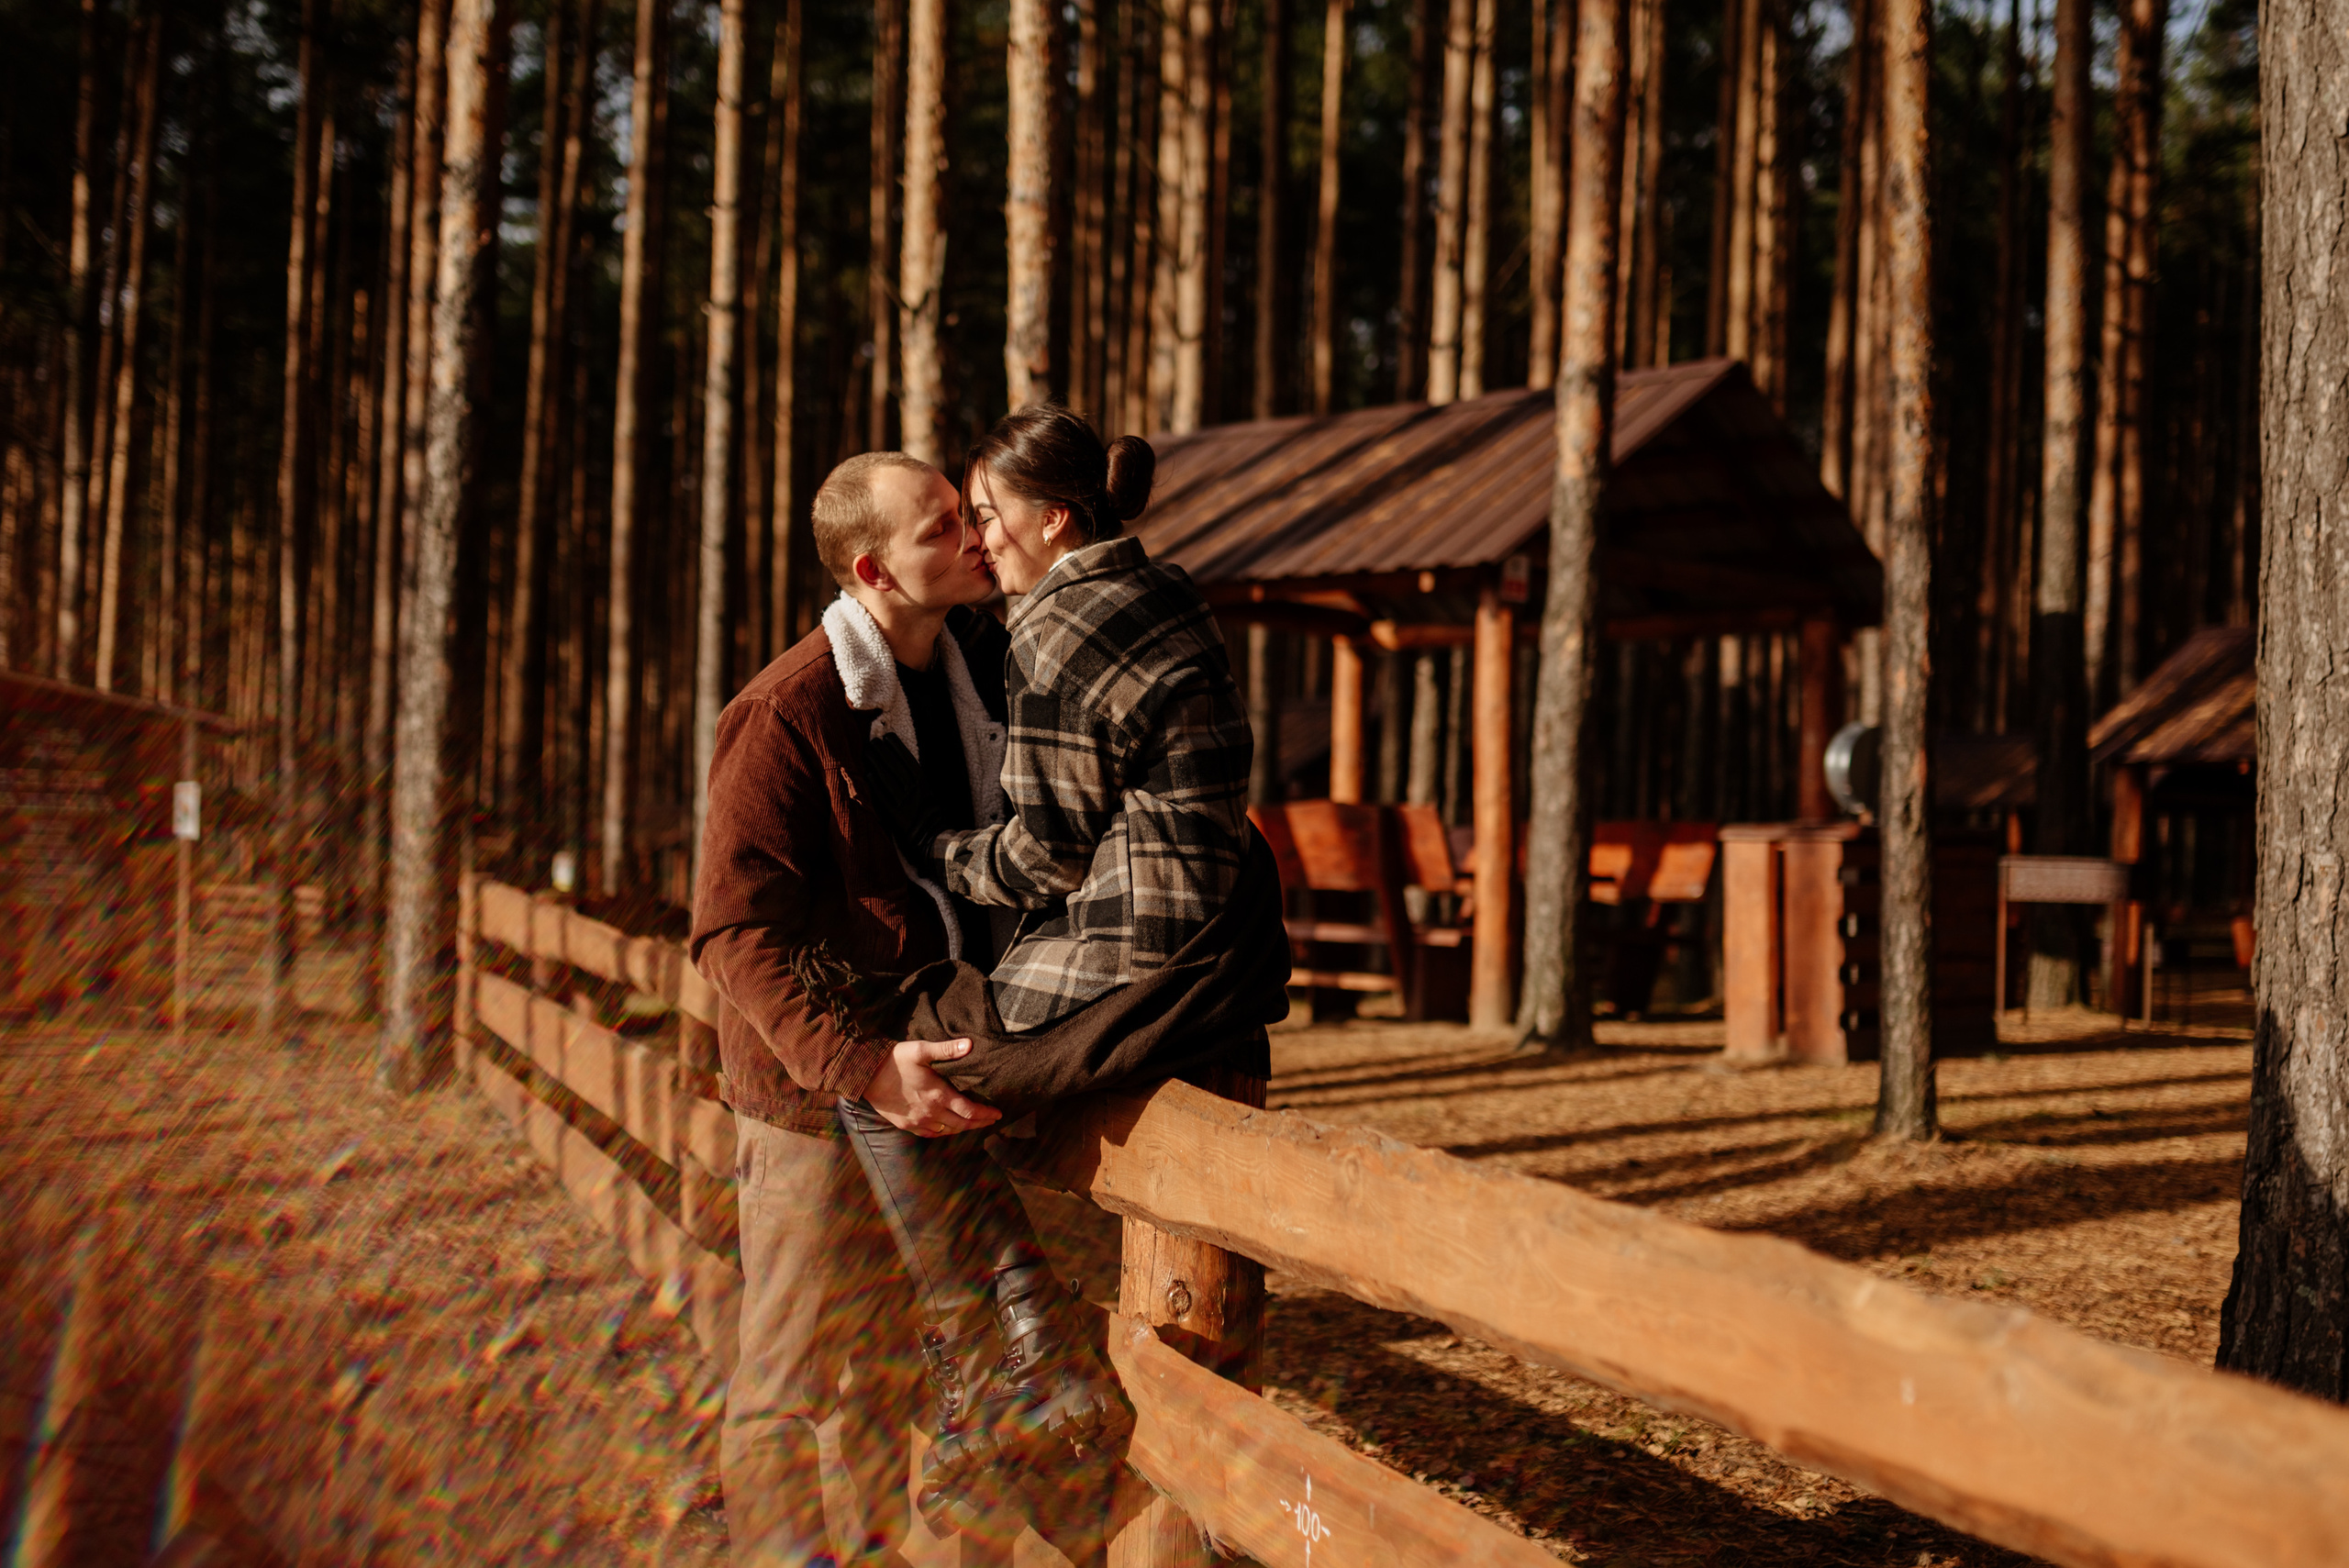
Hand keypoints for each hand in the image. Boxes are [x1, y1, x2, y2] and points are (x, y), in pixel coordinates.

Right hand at [861, 1038, 1000, 1136]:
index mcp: (938, 1095)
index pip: (969, 1111)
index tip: (998, 1114)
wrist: (865, 1075)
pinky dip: (943, 1133)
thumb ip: (946, 1049)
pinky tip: (947, 1129)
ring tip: (973, 1124)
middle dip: (979, 1123)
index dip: (985, 1114)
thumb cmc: (894, 1060)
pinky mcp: (906, 1125)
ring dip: (963, 1129)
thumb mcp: (921, 1050)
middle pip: (962, 1124)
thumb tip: (970, 1045)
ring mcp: (918, 1121)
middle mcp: (930, 1112)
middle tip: (991, 1121)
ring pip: (947, 1131)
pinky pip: (930, 1134)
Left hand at [864, 734, 948, 870]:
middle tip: (872, 741)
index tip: (887, 737)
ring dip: (876, 763)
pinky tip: (867, 774)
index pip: (908, 760)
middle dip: (883, 752)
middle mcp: (913, 790)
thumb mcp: (929, 795)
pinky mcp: (894, 815)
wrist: (934, 841)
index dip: (897, 748)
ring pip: (887, 778)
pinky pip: (883, 797)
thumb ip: (917, 783)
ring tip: (866, 752)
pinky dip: (875, 785)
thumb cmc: (932, 819)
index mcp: (924, 784)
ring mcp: (903, 802)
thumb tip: (903, 768)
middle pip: (895, 766)